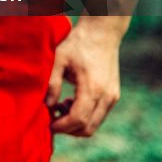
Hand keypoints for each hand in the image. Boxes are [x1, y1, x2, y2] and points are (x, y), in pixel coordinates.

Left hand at [45, 22, 121, 136]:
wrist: (102, 33)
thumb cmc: (78, 44)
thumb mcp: (59, 59)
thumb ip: (52, 83)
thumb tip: (48, 105)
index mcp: (92, 88)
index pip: (78, 120)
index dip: (62, 127)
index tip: (49, 125)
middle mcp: (106, 96)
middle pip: (88, 128)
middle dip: (68, 129)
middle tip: (52, 118)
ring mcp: (112, 97)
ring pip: (94, 123)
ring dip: (76, 122)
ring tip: (60, 106)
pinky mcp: (113, 95)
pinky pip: (99, 114)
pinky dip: (85, 115)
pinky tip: (70, 101)